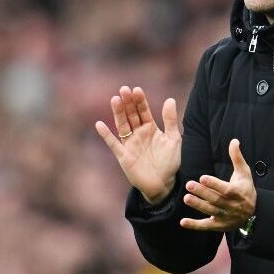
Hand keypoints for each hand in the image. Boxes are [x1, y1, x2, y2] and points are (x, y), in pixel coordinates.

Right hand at [95, 86, 180, 203]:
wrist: (163, 184)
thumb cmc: (169, 162)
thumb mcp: (173, 139)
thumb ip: (170, 120)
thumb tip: (170, 99)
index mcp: (151, 128)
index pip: (144, 111)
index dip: (140, 101)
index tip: (137, 90)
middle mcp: (138, 134)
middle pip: (131, 115)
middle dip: (128, 103)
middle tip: (124, 89)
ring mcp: (130, 144)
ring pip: (122, 125)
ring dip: (118, 113)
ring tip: (115, 99)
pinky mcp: (123, 155)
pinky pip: (113, 143)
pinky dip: (106, 134)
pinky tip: (99, 124)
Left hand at [180, 139, 255, 231]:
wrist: (253, 212)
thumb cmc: (246, 188)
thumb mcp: (244, 172)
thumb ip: (237, 157)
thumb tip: (234, 140)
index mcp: (237, 192)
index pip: (225, 189)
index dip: (214, 184)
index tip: (202, 178)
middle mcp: (231, 206)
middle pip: (215, 199)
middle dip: (202, 192)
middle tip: (189, 185)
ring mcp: (225, 217)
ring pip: (210, 211)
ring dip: (198, 205)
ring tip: (186, 198)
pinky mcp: (219, 225)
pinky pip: (206, 226)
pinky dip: (195, 225)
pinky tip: (183, 222)